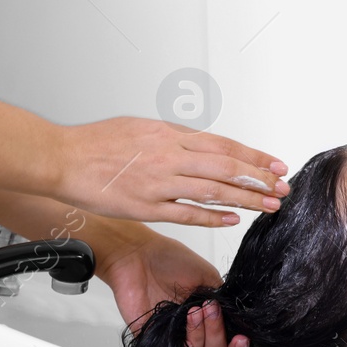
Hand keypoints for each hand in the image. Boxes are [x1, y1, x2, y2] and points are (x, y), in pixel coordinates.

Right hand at [57, 117, 289, 226]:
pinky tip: (232, 219)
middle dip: (260, 178)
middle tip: (283, 187)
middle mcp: (168, 156)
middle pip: (226, 167)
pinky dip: (212, 216)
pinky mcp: (145, 206)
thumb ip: (172, 138)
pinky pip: (186, 213)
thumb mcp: (140, 127)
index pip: (223, 145)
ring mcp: (158, 183)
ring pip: (213, 190)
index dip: (254, 156)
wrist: (62, 159)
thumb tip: (199, 144)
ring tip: (270, 205)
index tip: (276, 164)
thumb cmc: (96, 144)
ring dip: (246, 198)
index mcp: (169, 135)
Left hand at [94, 225, 248, 346]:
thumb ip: (225, 299)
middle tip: (210, 311)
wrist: (139, 257)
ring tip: (194, 311)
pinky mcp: (158, 339)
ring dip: (202, 334)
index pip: (230, 340)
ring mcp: (177, 334)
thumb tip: (237, 319)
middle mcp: (196, 327)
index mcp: (210, 313)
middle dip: (219, 334)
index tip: (241, 336)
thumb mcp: (208, 275)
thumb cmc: (168, 260)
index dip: (238, 345)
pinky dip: (185, 342)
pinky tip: (184, 318)